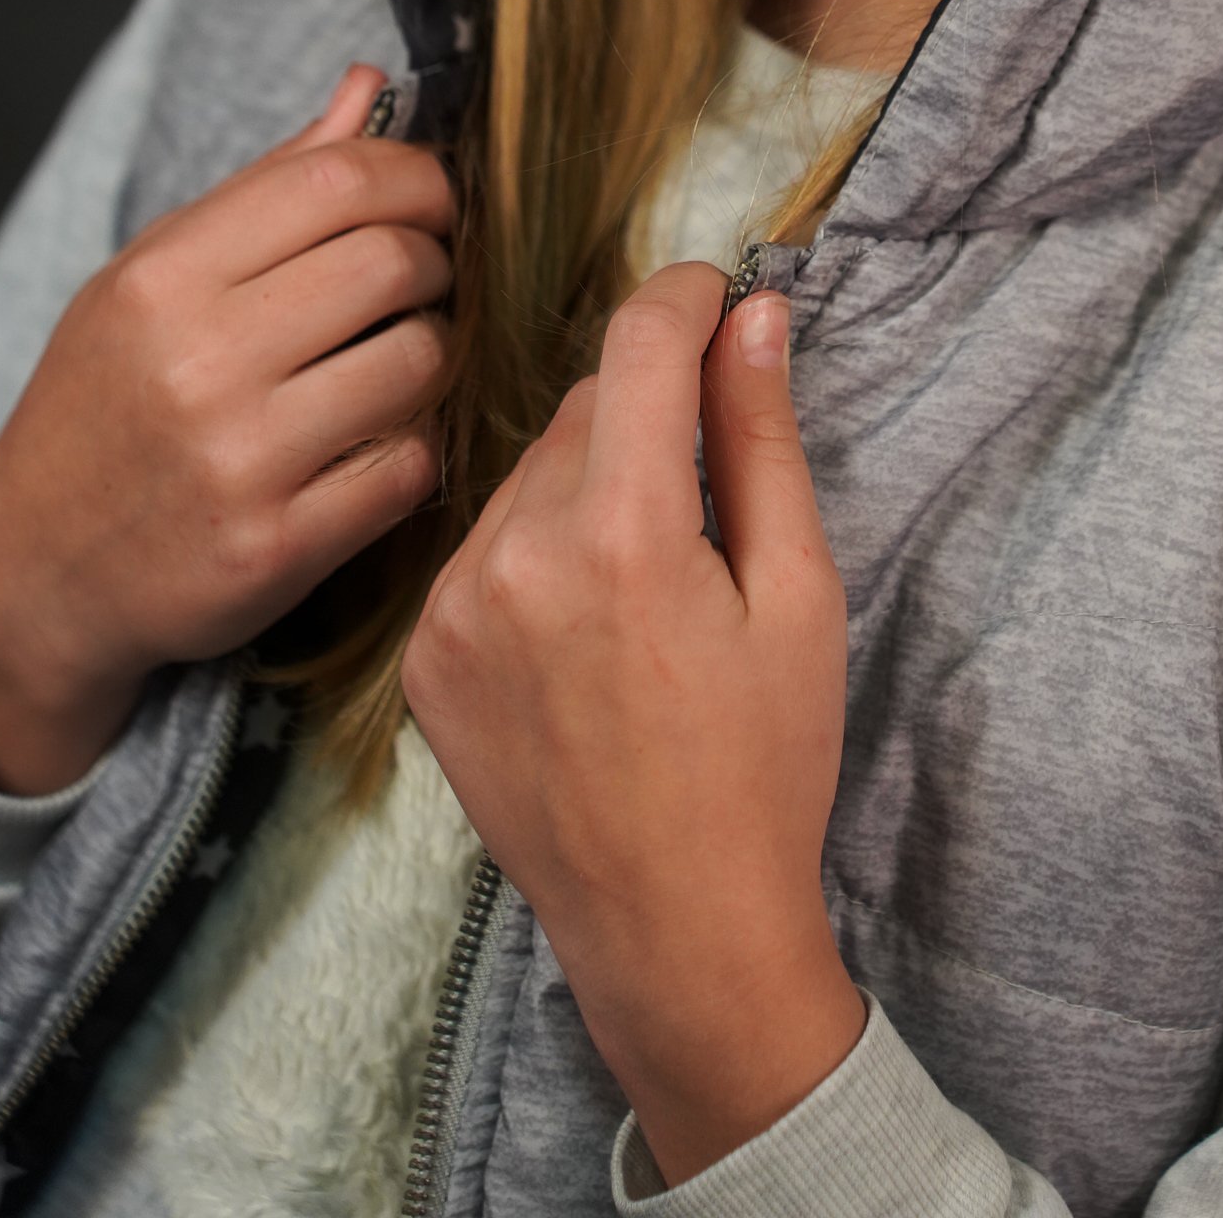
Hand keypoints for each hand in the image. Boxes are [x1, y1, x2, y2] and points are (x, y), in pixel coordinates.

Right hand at [0, 64, 456, 793]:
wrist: (36, 573)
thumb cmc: (109, 406)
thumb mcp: (156, 279)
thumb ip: (270, 185)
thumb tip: (369, 88)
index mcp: (164, 278)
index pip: (337, 179)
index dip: (416, 178)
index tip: (430, 199)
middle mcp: (198, 362)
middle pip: (394, 262)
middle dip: (436, 262)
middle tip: (422, 283)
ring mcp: (239, 460)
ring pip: (421, 362)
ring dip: (436, 355)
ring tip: (399, 360)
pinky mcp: (277, 548)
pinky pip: (411, 468)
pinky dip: (414, 449)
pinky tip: (378, 442)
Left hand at [401, 262, 865, 1187]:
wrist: (673, 930)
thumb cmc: (763, 765)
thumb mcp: (798, 594)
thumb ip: (762, 440)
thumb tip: (754, 313)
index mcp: (624, 535)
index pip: (638, 344)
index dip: (686, 296)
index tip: (719, 291)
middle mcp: (515, 556)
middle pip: (587, 405)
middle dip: (652, 405)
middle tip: (711, 467)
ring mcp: (453, 609)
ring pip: (531, 470)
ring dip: (592, 477)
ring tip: (651, 571)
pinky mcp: (423, 656)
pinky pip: (486, 545)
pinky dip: (539, 547)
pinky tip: (589, 619)